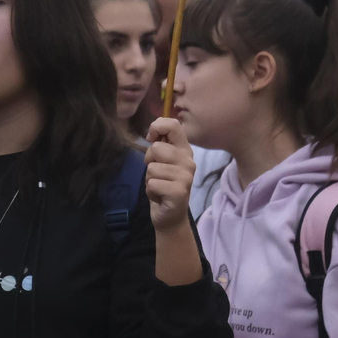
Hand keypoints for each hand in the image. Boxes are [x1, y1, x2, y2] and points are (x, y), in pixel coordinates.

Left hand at [144, 116, 195, 231]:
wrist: (169, 215)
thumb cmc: (163, 185)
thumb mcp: (161, 161)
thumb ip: (160, 143)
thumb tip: (156, 121)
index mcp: (184, 150)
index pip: (174, 125)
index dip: (157, 127)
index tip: (150, 139)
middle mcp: (188, 161)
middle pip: (156, 148)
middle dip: (149, 162)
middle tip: (157, 174)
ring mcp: (186, 176)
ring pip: (152, 168)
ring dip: (149, 179)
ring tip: (160, 186)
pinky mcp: (179, 191)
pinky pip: (152, 183)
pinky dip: (150, 191)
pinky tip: (160, 196)